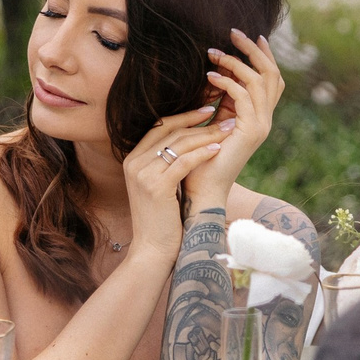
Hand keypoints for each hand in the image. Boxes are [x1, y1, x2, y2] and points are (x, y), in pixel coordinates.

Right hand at [122, 105, 229, 256]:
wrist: (152, 249)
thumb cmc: (161, 219)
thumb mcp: (159, 184)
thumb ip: (165, 162)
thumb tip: (189, 141)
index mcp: (132, 159)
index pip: (160, 127)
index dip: (184, 116)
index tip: (207, 110)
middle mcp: (134, 162)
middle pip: (170, 131)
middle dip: (199, 122)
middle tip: (223, 116)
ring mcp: (142, 173)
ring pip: (179, 143)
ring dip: (207, 134)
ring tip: (227, 129)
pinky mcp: (156, 186)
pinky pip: (184, 162)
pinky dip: (203, 153)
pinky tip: (218, 148)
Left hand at [184, 28, 283, 211]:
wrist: (202, 191)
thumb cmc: (201, 158)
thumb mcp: (213, 122)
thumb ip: (220, 101)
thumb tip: (215, 73)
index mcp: (259, 117)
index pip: (272, 79)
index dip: (264, 55)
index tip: (250, 35)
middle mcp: (265, 120)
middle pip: (272, 74)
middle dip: (253, 50)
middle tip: (233, 32)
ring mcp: (261, 126)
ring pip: (259, 81)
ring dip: (236, 62)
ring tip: (213, 52)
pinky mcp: (250, 132)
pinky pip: (243, 97)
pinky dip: (227, 82)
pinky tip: (208, 76)